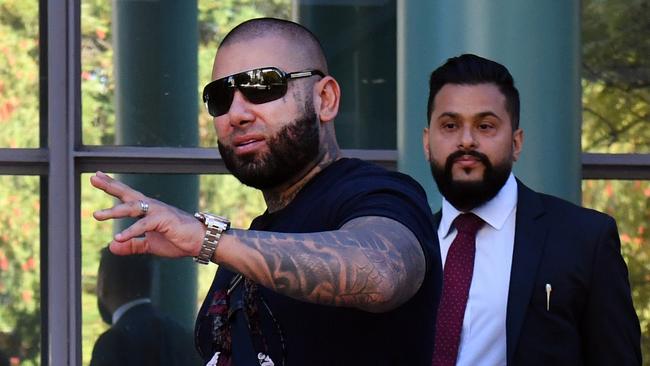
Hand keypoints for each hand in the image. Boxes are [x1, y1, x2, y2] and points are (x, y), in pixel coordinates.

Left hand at [90, 171, 204, 257]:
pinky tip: (118, 238)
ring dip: (114, 211)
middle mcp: (151, 206)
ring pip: (132, 208)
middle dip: (110, 185)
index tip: (98, 177)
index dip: (112, 185)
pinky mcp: (163, 220)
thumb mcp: (150, 244)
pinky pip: (143, 225)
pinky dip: (130, 232)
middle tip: (93, 177)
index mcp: (148, 210)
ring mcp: (158, 211)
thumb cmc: (178, 240)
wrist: (200, 242)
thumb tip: (111, 246)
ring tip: (97, 215)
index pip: (127, 196)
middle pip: (127, 193)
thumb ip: (132, 244)